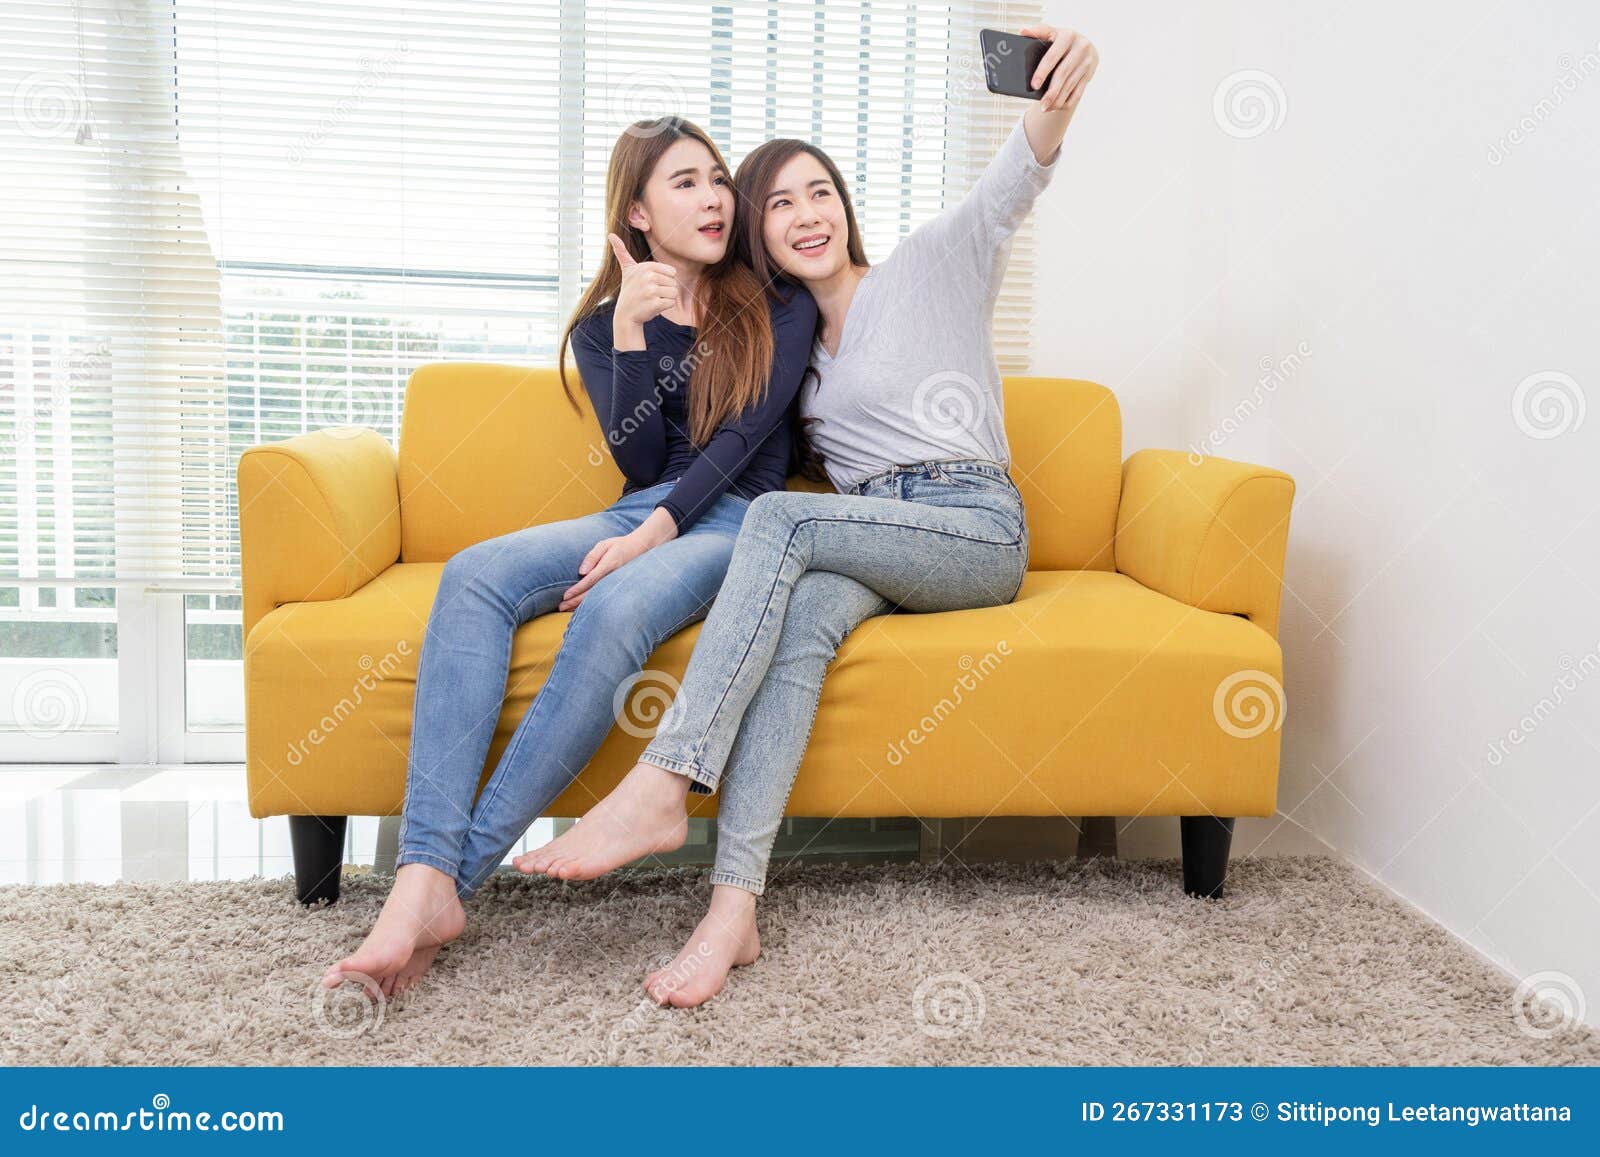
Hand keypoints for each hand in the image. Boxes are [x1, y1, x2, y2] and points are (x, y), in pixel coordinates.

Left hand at [558, 509, 676, 610]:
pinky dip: (590, 602)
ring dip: (580, 605)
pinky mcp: (616, 586)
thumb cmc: (620, 545)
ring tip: (566, 610)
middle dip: (575, 601)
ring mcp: (615, 583)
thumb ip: (592, 557)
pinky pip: (601, 596)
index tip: (565, 596)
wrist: (642, 548)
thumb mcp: (604, 545)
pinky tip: (580, 608)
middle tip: (560, 607)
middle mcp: (612, 577)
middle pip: (591, 593)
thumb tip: (581, 572)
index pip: (590, 580)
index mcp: (608, 565)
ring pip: (596, 597)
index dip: (577, 590)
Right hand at [610, 232, 679, 328]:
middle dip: (665, 290)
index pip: (672, 272)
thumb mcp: (627, 269)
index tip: (651, 284)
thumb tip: (610, 234)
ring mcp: (651, 291)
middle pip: (674, 282)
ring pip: (674, 293)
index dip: (665, 279)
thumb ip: (621, 252)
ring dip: (666, 299)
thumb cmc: (630, 290)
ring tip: (652, 300)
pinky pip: (671, 303)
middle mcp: (648, 277)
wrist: (625, 314)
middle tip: (650, 294)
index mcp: (646, 266)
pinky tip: (653, 307)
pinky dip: (665, 307)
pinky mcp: (655, 304)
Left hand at [1020, 25, 1097, 112]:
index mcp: (1067, 36)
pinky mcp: (1090, 73)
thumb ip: (1038, 32)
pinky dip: (1067, 101)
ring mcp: (1087, 61)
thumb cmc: (1060, 41)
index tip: (1033, 85)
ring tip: (1046, 108)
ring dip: (1057, 100)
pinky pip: (1078, 92)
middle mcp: (1080, 47)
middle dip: (1051, 92)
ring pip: (1070, 85)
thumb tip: (1022, 31)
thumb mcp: (1051, 33)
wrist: (1084, 45)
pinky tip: (1057, 106)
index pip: (1052, 56)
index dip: (1042, 71)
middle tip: (1041, 105)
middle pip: (1062, 74)